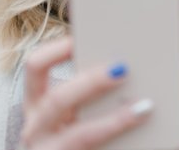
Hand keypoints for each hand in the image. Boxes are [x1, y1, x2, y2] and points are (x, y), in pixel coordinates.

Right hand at [19, 36, 152, 149]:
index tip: (78, 39)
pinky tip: (140, 126)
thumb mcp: (69, 113)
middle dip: (91, 83)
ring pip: (81, 134)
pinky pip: (95, 149)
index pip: (35, 67)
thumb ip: (85, 93)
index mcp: (36, 103)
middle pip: (58, 99)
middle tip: (121, 70)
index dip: (55, 50)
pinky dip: (120, 136)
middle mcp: (36, 127)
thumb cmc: (72, 136)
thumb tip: (122, 67)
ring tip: (143, 107)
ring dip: (115, 120)